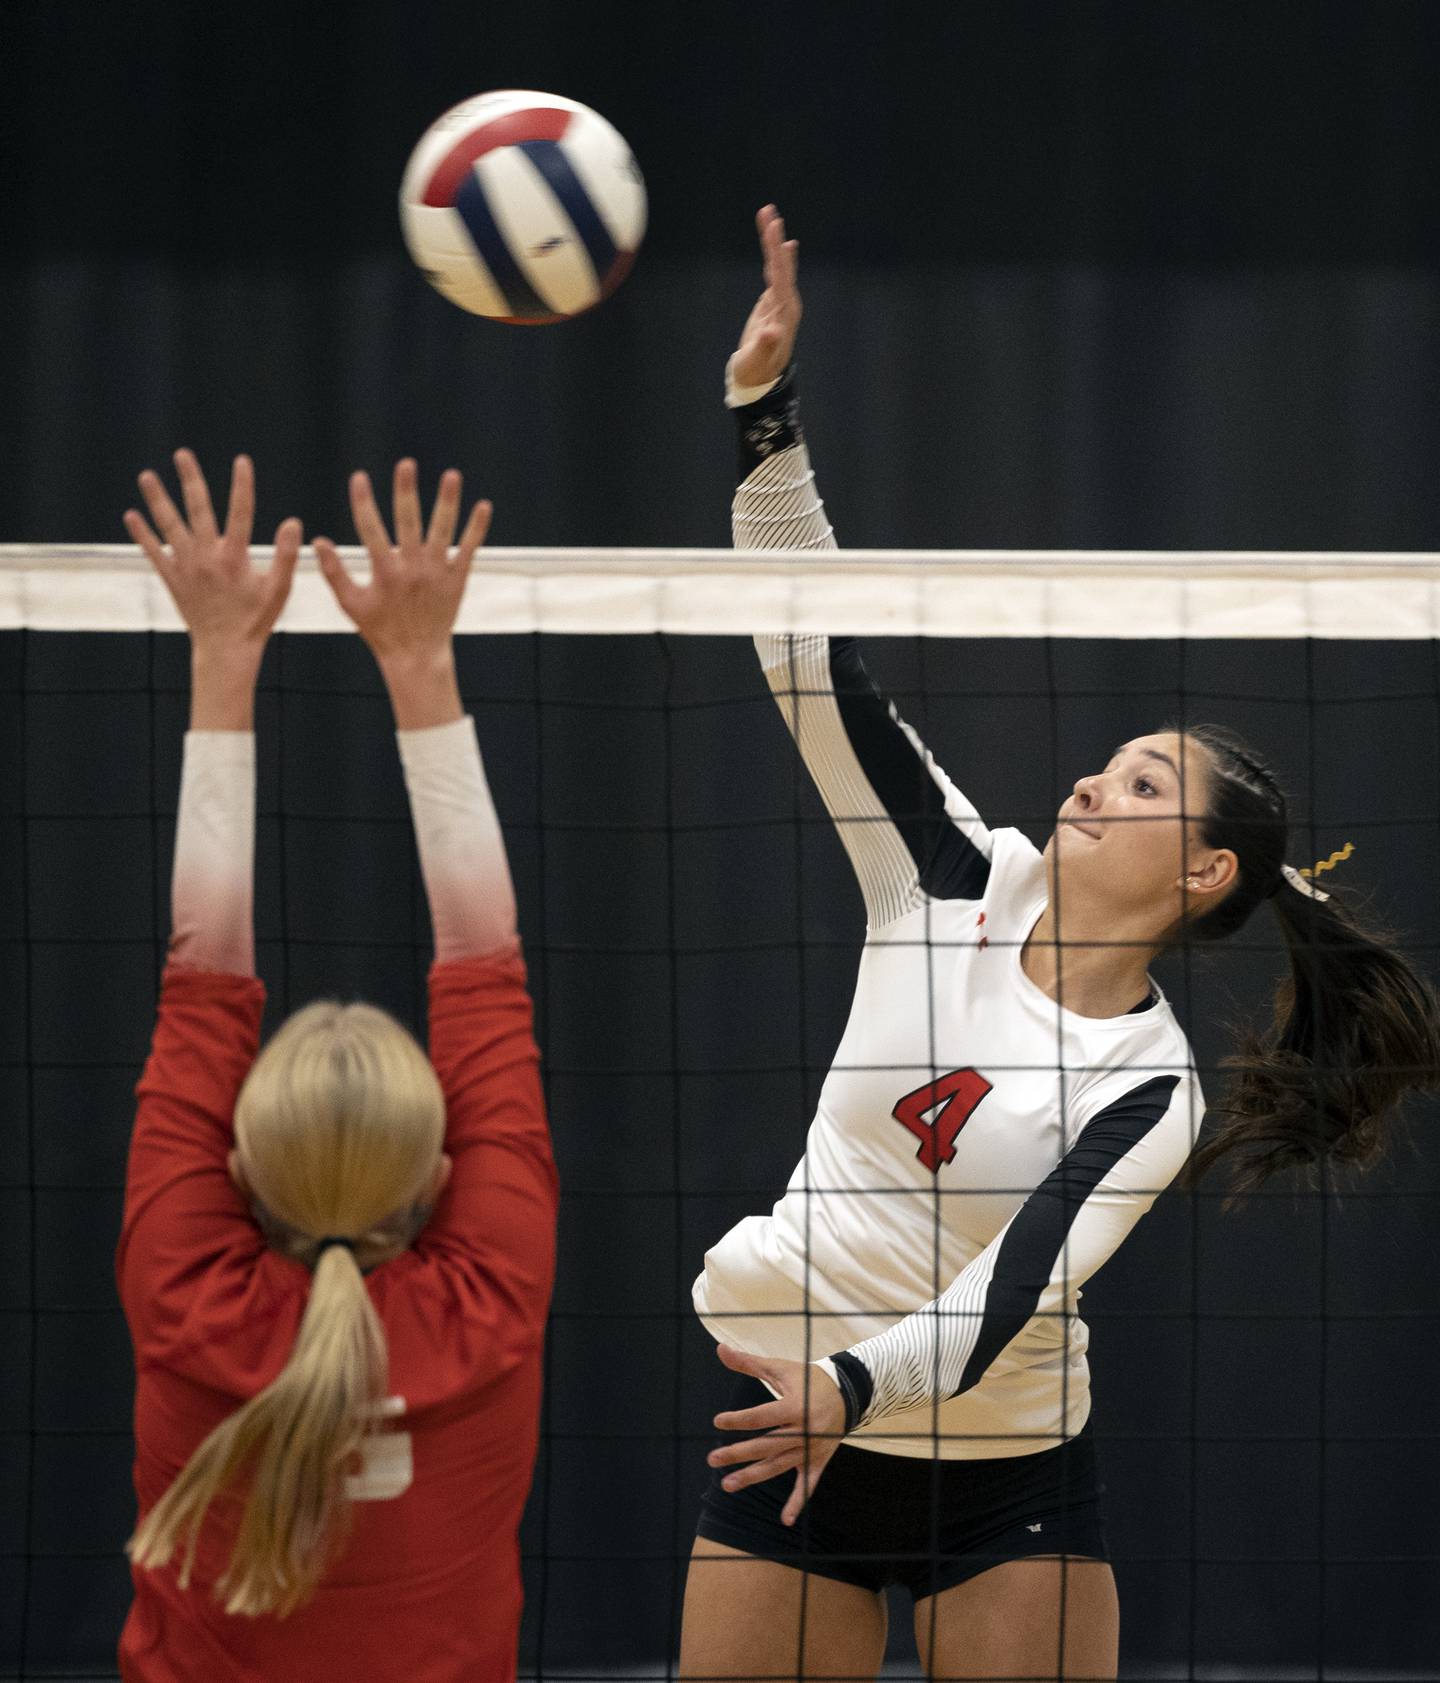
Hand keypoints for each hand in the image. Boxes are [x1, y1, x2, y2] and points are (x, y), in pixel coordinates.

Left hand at [124, 450, 300, 654]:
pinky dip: (142, 534)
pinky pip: (153, 553)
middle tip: (182, 454)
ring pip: (169, 525)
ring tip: (146, 476)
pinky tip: (131, 516)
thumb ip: (285, 555)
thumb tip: (293, 522)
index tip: (242, 461)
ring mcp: (186, 567)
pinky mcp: (173, 579)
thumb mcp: (278, 589)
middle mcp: (207, 557)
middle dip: (191, 479)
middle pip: (197, 509)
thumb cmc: (256, 620)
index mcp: (235, 558)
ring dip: (157, 499)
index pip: (240, 513)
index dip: (242, 485)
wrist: (225, 649)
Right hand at [314, 459, 490, 661]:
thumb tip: (316, 541)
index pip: (369, 529)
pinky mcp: (456, 580)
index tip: (358, 477)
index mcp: (385, 572)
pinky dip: (476, 529)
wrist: (416, 656)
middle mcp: (412, 569)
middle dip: (405, 491)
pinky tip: (483, 506)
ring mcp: (436, 573)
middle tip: (406, 464)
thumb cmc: (380, 630)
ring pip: (442, 531)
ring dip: (447, 501)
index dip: (362, 502)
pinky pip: (468, 550)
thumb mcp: (351, 604)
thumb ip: (334, 571)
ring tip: (451, 474)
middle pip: (408, 522)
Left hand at [706, 1344, 846, 1525]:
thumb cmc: (809, 1379)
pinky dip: (798, 1502)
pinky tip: (785, 1520)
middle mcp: (803, 1430)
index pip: (762, 1417)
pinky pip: (808, 1484)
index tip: (718, 1422)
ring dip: (753, 1476)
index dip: (739, 1419)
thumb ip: (749, 1363)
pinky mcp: (818, 1460)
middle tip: (713, 1459)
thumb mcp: (781, 1368)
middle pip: (766, 1445)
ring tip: (728, 1485)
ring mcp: (811, 1448)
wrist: (848, 1392)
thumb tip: (720, 1349)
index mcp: (794, 1406)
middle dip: (738, 1453)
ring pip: (778, 1466)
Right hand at [730, 205, 801, 389]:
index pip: (781, 275)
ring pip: (778, 266)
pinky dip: (775, 257)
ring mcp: (781, 302)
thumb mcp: (758, 360)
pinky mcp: (773, 304)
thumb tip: (771, 332)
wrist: (759, 380)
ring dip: (773, 242)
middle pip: (781, 265)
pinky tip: (780, 244)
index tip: (774, 229)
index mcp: (785, 312)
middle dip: (774, 238)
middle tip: (769, 211)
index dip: (777, 252)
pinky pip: (775, 274)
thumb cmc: (756, 371)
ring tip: (769, 216)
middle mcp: (787, 303)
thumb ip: (765, 345)